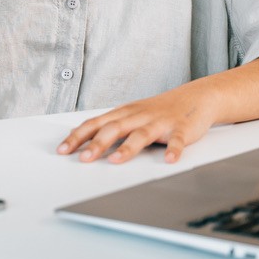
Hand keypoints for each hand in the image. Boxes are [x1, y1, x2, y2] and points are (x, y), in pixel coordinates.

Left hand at [57, 81, 219, 163]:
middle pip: (114, 129)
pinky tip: (169, 160)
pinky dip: (174, 150)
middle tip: (83, 159)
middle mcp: (139, 116)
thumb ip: (109, 127)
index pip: (95, 124)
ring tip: (117, 160)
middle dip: (97, 144)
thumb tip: (80, 137)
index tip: (63, 150)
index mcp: (124, 113)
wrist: (195, 97)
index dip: (78, 136)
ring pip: (142, 134)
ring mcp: (160, 122)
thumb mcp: (130, 115)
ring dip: (129, 148)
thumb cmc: (158, 110)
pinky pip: (178, 141)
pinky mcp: (182, 129)